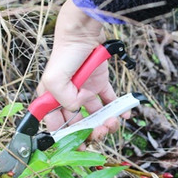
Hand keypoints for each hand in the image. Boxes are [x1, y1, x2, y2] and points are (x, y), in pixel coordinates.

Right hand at [37, 0, 125, 140]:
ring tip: (114, 122)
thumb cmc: (66, 54)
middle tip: (101, 132)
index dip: (67, 138)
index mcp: (52, 99)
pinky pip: (110, 101)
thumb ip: (64, 100)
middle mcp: (68, 97)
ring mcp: (84, 90)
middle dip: (91, 132)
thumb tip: (78, 109)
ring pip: (95, 115)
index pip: (57, 125)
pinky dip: (118, 109)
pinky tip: (124, 115)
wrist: (84, 32)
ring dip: (105, 123)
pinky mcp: (100, 82)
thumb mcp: (55, 79)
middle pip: (79, 124)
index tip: (79, 145)